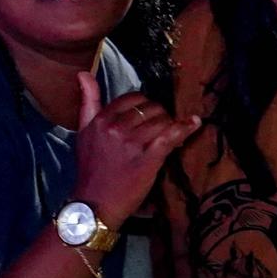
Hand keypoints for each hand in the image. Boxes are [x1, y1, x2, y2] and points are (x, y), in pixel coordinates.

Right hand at [72, 72, 199, 226]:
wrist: (95, 204)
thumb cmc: (91, 169)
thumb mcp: (83, 132)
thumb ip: (87, 101)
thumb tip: (83, 73)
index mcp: (101, 120)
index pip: (133, 98)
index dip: (144, 105)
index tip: (148, 117)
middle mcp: (116, 128)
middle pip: (150, 108)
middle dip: (159, 116)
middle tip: (159, 129)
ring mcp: (133, 144)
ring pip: (162, 120)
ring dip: (170, 125)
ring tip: (170, 135)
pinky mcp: (148, 159)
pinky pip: (170, 136)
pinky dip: (184, 128)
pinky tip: (194, 123)